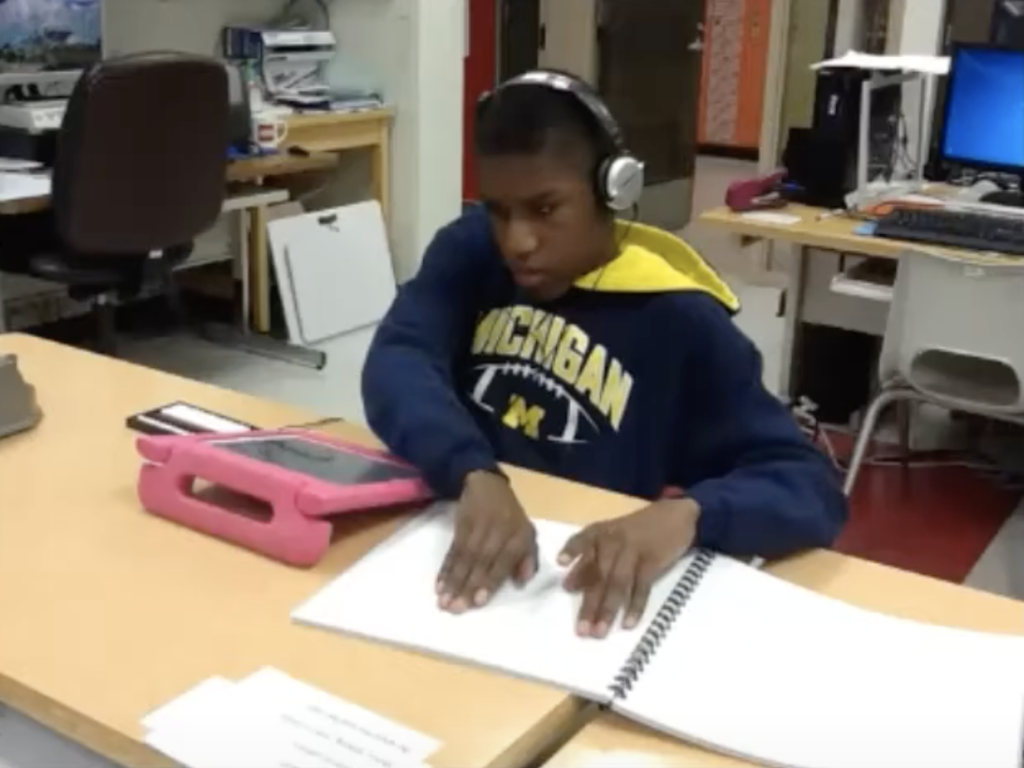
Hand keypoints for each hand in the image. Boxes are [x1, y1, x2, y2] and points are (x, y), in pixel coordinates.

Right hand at [437, 470, 537, 612]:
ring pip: (464, 557)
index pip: (504, 559)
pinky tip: (439, 585)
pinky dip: (445, 568)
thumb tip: (522, 582)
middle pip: (481, 560)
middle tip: (456, 608)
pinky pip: (452, 550)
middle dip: (467, 585)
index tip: (478, 602)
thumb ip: (528, 558)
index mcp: (519, 533)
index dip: (490, 580)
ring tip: (444, 601)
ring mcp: (477, 526)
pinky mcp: (460, 525)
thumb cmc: (511, 516)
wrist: (487, 484)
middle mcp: (498, 529)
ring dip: (453, 580)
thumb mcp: (528, 532)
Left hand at [559, 499, 699, 637]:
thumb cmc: (638, 530)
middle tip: (581, 630)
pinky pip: (641, 586)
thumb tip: (570, 586)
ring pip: (617, 583)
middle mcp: (612, 540)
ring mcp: (632, 550)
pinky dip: (635, 605)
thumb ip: (592, 557)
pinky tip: (628, 623)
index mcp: (600, 532)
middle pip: (598, 574)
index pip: (581, 543)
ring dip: (608, 609)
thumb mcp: (612, 536)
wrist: (676, 515)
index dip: (572, 560)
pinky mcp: (652, 560)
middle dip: (589, 604)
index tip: (564, 584)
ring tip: (599, 632)